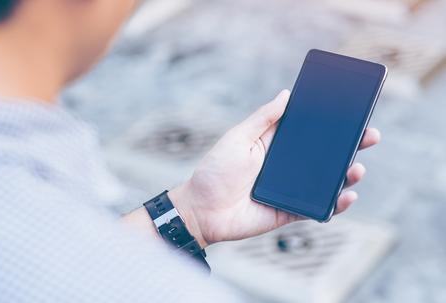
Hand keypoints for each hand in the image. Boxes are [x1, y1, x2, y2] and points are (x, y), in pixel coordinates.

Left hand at [169, 90, 380, 247]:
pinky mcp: (290, 211)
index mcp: (274, 145)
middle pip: (324, 155)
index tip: (352, 112)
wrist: (202, 211)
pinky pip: (319, 208)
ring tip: (357, 168)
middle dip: (349, 146)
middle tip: (370, 136)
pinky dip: (336, 204)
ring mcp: (291, 189)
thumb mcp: (237, 138)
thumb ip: (263, 119)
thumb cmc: (215, 171)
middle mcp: (286, 166)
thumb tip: (286, 94)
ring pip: (327, 181)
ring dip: (347, 174)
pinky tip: (347, 195)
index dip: (330, 124)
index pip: (308, 131)